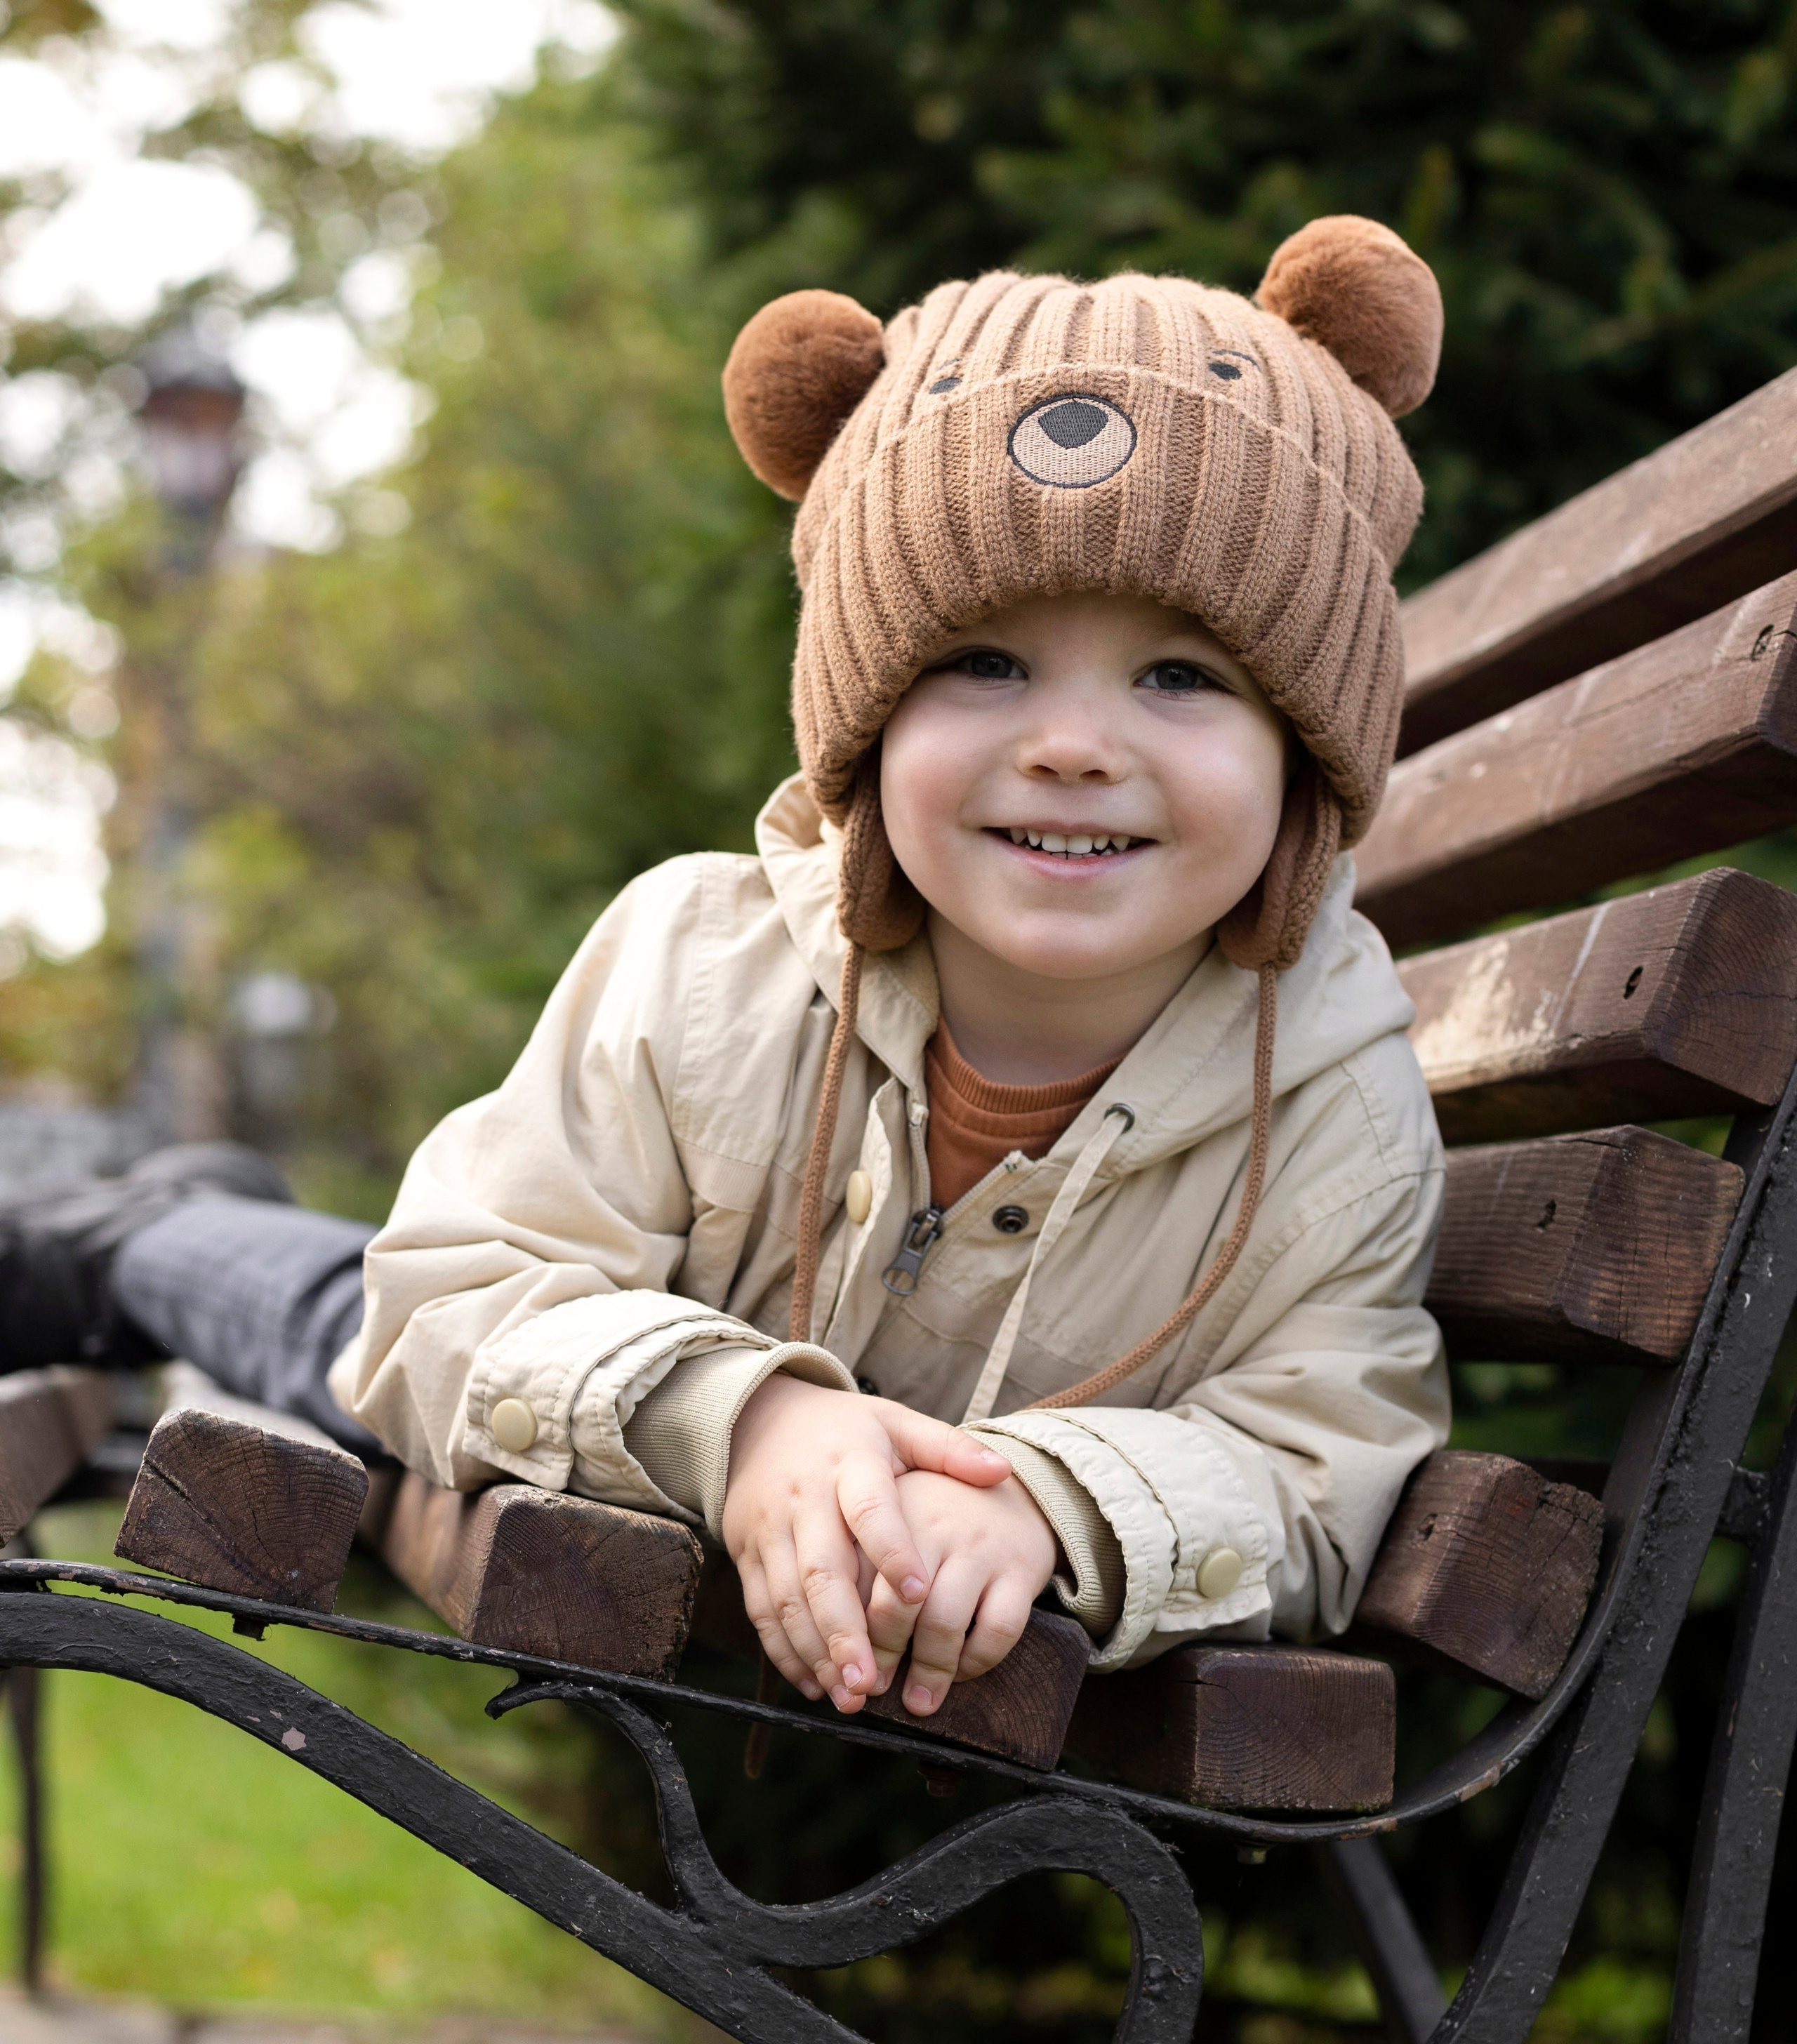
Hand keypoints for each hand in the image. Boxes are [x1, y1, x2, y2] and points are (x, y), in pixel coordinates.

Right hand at [721, 1374, 1010, 1712]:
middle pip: (822, 1570)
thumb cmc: (846, 1431)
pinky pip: (761, 1608)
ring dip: (816, 1652)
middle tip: (872, 1683)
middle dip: (846, 1631)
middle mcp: (804, 1497)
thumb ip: (948, 1450)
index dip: (892, 1551)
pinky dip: (784, 1650)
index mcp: (850, 1464)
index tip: (919, 1595)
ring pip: (788, 1598)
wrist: (761, 1419)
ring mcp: (770, 1527)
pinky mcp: (746, 1552)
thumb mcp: (896, 1424)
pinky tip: (813, 1684)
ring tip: (850, 1696)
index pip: (870, 1509)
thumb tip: (1003, 1471)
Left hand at [864, 1467, 1058, 1715]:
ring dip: (930, 1670)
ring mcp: (979, 1547)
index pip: (855, 1581)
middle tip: (875, 1689)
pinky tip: (964, 1671)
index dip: (845, 1633)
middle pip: (895, 1606)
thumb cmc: (937, 1515)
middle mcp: (932, 1525)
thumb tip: (831, 1644)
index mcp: (889, 1512)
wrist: (1015, 1486)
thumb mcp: (895, 1520)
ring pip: (944, 1622)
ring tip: (919, 1701)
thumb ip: (862, 1565)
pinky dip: (978, 1660)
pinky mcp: (1020, 1569)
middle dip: (884, 1657)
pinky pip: (997, 1628)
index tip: (841, 1667)